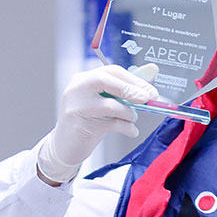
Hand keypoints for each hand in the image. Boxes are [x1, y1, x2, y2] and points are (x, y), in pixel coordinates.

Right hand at [37, 63, 158, 182]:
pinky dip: (127, 127)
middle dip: (131, 90)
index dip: (134, 79)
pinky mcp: (81, 126)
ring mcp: (77, 107)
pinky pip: (112, 124)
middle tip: (148, 98)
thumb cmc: (88, 121)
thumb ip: (124, 88)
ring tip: (131, 119)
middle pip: (108, 80)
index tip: (150, 90)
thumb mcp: (103, 101)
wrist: (64, 146)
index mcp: (83, 79)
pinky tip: (131, 131)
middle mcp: (77, 89)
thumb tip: (152, 71)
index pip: (111, 71)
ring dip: (129, 113)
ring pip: (111, 105)